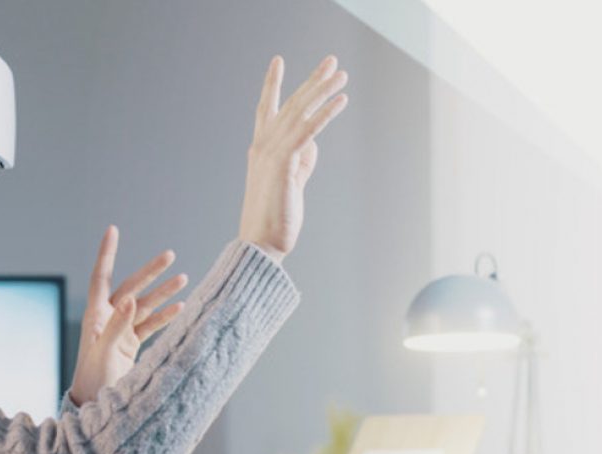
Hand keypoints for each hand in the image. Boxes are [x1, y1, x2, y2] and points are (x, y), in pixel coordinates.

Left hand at [69, 225, 188, 406]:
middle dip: (150, 272)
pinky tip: (180, 307)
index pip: (101, 276)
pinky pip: (150, 325)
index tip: (113, 230)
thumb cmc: (93, 379)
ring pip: (145, 306)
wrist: (94, 404)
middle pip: (131, 287)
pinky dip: (164, 316)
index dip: (107, 253)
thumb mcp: (104, 351)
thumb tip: (129, 298)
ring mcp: (120, 331)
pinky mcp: (130, 345)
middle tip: (170, 255)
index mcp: (95, 316)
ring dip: (163, 293)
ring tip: (184, 278)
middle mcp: (107, 319)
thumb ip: (116, 325)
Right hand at [238, 54, 348, 260]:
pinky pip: (308, 131)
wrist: (261, 243)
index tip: (277, 61)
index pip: (266, 109)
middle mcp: (263, 146)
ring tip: (341, 74)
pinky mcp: (284, 163)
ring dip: (322, 90)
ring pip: (299, 112)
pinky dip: (324, 114)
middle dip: (310, 80)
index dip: (272, 85)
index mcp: (261, 150)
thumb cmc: (274, 218)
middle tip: (330, 61)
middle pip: (289, 104)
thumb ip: (300, 162)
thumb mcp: (290, 183)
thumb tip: (313, 145)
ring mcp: (271, 153)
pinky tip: (340, 100)